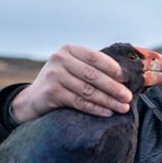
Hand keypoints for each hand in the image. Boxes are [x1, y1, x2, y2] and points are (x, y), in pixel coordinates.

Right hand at [10, 44, 132, 123]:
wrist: (33, 99)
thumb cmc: (62, 84)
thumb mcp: (73, 69)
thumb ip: (93, 69)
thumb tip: (125, 77)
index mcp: (68, 50)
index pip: (94, 57)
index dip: (111, 67)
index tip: (126, 78)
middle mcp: (59, 59)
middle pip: (93, 75)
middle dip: (113, 88)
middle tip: (128, 97)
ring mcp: (54, 76)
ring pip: (88, 90)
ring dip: (108, 100)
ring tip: (123, 108)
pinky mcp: (51, 93)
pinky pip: (79, 102)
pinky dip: (96, 108)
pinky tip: (107, 112)